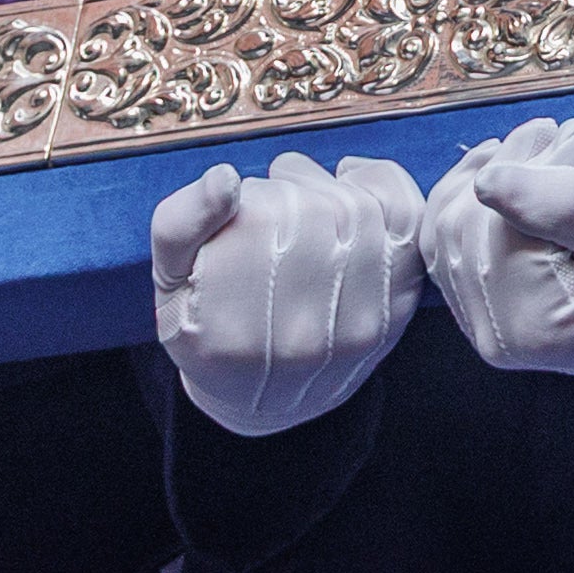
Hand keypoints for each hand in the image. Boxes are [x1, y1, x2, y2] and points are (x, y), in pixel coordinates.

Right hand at [150, 154, 426, 434]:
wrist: (268, 393)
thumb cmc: (209, 321)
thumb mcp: (168, 279)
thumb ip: (178, 224)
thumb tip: (225, 179)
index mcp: (232, 327)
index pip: (257, 216)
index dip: (247, 194)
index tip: (238, 206)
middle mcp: (303, 333)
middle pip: (310, 209)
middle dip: (287, 188)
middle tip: (272, 202)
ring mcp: (360, 323)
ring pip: (355, 206)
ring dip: (327, 188)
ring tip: (303, 203)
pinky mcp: (401, 305)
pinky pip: (405, 215)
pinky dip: (379, 183)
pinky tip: (350, 187)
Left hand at [419, 118, 573, 377]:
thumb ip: (564, 200)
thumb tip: (488, 179)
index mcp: (530, 321)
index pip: (492, 222)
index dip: (529, 166)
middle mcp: (495, 335)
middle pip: (459, 226)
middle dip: (507, 167)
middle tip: (560, 135)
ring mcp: (486, 327)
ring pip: (443, 233)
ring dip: (483, 178)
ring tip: (538, 150)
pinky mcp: (487, 313)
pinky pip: (449, 250)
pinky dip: (466, 205)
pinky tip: (500, 177)